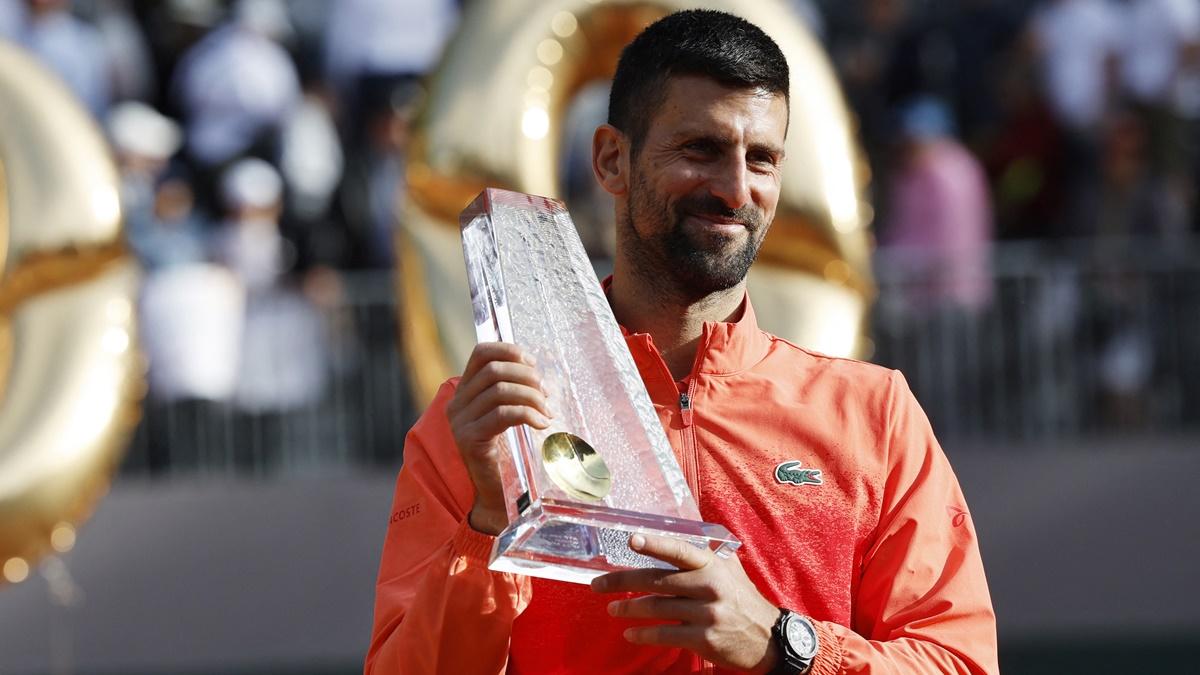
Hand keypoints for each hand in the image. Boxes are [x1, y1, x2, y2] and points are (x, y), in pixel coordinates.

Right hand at [445, 342, 551, 534]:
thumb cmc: (508, 454)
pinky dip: (527, 414)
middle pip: (494, 370)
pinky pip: (502, 414)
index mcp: (465, 392)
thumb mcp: (508, 416)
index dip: (509, 350)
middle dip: (527, 377)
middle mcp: (457, 404)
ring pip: (499, 391)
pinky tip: (542, 424)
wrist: (496, 496)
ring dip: (531, 397)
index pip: (480, 353)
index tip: (533, 364)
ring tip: (546, 411)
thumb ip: (513, 392)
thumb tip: (536, 372)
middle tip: (546, 394)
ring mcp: (460, 422)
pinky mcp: (469, 440)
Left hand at [591, 534, 780, 672]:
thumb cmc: (743, 600)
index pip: (680, 551)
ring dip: (629, 608)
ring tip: (611, 608)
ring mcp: (706, 614)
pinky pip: (665, 634)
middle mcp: (709, 586)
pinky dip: (644, 634)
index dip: (655, 545)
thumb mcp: (730, 571)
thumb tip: (672, 538)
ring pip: (657, 608)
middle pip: (657, 580)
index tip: (632, 540)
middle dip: (622, 581)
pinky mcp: (704, 639)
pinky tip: (630, 632)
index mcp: (713, 565)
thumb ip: (704, 556)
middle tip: (598, 584)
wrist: (770, 638)